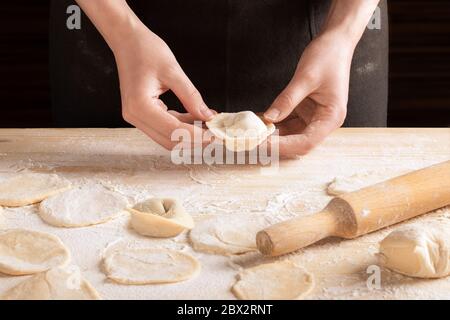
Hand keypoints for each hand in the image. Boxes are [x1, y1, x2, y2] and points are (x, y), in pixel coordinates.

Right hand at [114, 26, 214, 149]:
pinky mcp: (141, 114)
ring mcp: (136, 116)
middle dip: (194, 140)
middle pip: (169, 140)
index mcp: (140, 106)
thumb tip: (207, 116)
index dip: (196, 136)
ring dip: (189, 133)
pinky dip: (181, 125)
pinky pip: (164, 126)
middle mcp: (134, 116)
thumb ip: (191, 97)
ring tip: (209, 124)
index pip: (173, 131)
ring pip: (167, 136)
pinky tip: (197, 117)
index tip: (215, 135)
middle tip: (215, 133)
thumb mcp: (173, 71)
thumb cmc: (145, 50)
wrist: (126, 40)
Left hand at [264, 33, 353, 156]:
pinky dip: (273, 123)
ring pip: (290, 135)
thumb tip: (269, 118)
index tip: (263, 143)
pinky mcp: (305, 111)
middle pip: (298, 143)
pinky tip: (258, 122)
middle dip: (275, 144)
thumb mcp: (305, 78)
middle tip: (253, 140)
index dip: (283, 146)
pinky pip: (287, 122)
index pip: (306, 142)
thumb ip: (287, 100)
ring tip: (252, 132)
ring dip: (272, 135)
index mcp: (331, 117)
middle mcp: (323, 121)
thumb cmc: (328, 57)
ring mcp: (314, 117)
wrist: (335, 42)